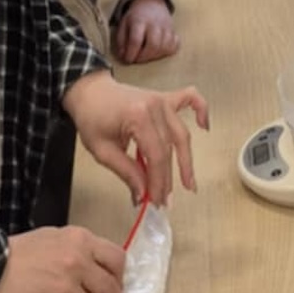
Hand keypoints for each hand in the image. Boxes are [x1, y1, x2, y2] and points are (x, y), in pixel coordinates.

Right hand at [0, 223, 124, 292]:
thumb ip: (76, 247)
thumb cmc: (16, 253)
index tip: (115, 283)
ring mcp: (67, 290)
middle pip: (111, 288)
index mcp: (79, 240)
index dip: (119, 275)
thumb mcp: (51, 237)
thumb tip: (96, 264)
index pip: (117, 258)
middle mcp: (78, 263)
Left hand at [64, 67, 207, 202]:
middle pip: (169, 148)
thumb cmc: (91, 117)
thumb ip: (126, 171)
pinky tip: (205, 127)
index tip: (156, 201)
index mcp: (138, 116)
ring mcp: (162, 100)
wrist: (88, 91)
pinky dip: (201, 110)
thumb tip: (143, 193)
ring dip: (186, 160)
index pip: (156, 156)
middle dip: (168, 178)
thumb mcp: (102, 150)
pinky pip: (190, 99)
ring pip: (181, 134)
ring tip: (189, 182)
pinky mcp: (164, 98)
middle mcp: (155, 106)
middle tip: (166, 200)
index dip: (158, 181)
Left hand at [114, 0, 178, 64]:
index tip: (127, 60)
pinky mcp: (174, 31)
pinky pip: (174, 46)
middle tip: (137, 59)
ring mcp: (166, 27)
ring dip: (154, 56)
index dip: (131, 53)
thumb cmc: (135, 17)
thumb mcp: (123, 25)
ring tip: (146, 55)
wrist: (151, 4)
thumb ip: (121, 41)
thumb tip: (124, 56)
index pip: (136, 40)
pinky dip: (168, 51)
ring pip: (165, 47)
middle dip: (144, 57)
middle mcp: (154, 23)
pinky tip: (159, 51)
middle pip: (153, 45)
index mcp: (139, 21)